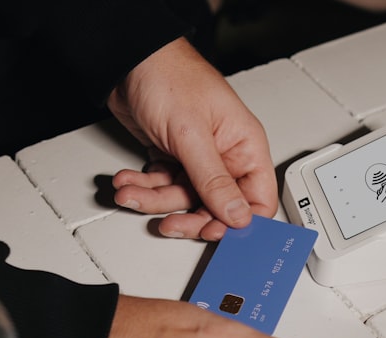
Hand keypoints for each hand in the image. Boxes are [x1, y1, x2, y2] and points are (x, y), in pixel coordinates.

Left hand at [107, 37, 277, 240]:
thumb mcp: (192, 134)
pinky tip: (129, 181)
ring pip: (183, 198)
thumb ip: (215, 180)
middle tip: (168, 222)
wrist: (128, 58)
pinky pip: (162, 186)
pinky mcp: (172, 157)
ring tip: (131, 193)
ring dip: (154, 200)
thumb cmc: (168, 75)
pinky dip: (143, 186)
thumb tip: (238, 215)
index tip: (215, 232)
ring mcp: (196, 158)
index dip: (239, 222)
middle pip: (216, 206)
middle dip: (187, 215)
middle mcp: (224, 155)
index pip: (257, 198)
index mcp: (244, 146)